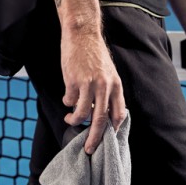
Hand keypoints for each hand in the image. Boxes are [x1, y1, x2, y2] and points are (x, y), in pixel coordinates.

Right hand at [60, 30, 125, 153]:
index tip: (107, 139)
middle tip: (88, 149)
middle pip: (101, 120)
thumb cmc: (93, 54)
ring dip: (74, 120)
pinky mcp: (73, 81)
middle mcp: (104, 86)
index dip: (113, 130)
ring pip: (82, 113)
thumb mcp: (107, 72)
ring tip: (69, 119)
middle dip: (94, 138)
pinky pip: (69, 100)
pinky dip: (67, 101)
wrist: (82, 34)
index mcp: (116, 85)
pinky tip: (66, 96)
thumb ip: (107, 91)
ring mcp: (88, 84)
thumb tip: (101, 112)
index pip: (118, 114)